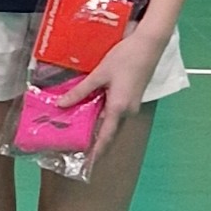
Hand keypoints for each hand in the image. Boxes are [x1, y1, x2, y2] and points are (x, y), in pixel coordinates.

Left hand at [56, 26, 165, 165]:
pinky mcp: (132, 98)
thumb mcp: (99, 74)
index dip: (96, 152)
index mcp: (119, 108)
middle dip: (94, 144)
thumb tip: (61, 105)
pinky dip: (102, 118)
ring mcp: (132, 105)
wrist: (149, 45)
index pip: (105, 136)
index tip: (87, 165)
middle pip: (108, 132)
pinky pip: (115, 114)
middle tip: (76, 151)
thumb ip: (81, 91)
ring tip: (79, 135)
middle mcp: (128, 111)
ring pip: (111, 123)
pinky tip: (89, 116)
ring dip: (97, 130)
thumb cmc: (125, 58)